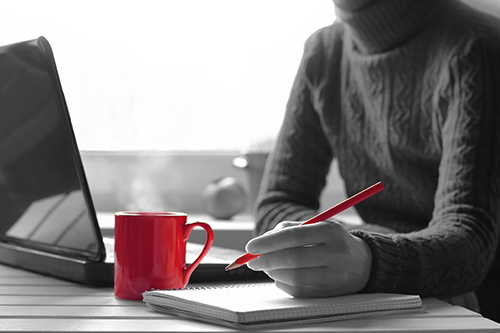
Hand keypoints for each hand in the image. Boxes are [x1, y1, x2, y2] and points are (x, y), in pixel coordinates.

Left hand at [246, 221, 371, 297]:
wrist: (362, 263)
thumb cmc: (331, 241)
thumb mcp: (316, 226)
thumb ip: (288, 229)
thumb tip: (261, 242)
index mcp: (331, 231)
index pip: (294, 236)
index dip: (269, 242)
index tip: (251, 246)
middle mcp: (335, 254)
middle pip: (294, 259)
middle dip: (266, 260)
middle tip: (252, 260)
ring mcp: (335, 276)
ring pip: (295, 278)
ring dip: (273, 272)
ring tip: (266, 266)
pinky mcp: (330, 293)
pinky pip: (300, 291)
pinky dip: (283, 284)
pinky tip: (279, 276)